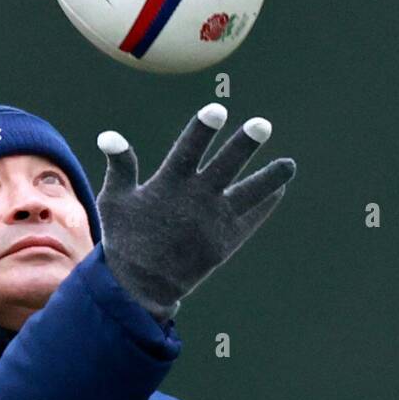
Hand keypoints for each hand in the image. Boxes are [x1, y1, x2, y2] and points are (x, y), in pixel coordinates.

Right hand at [96, 103, 295, 320]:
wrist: (141, 288)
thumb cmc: (126, 239)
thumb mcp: (115, 202)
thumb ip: (120, 167)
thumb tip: (108, 136)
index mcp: (168, 186)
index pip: (188, 150)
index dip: (202, 130)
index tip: (218, 111)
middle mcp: (195, 201)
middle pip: (226, 167)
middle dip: (244, 146)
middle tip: (263, 125)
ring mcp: (213, 222)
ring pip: (248, 195)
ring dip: (270, 178)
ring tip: (290, 165)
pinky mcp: (225, 243)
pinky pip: (250, 219)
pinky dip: (265, 205)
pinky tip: (279, 189)